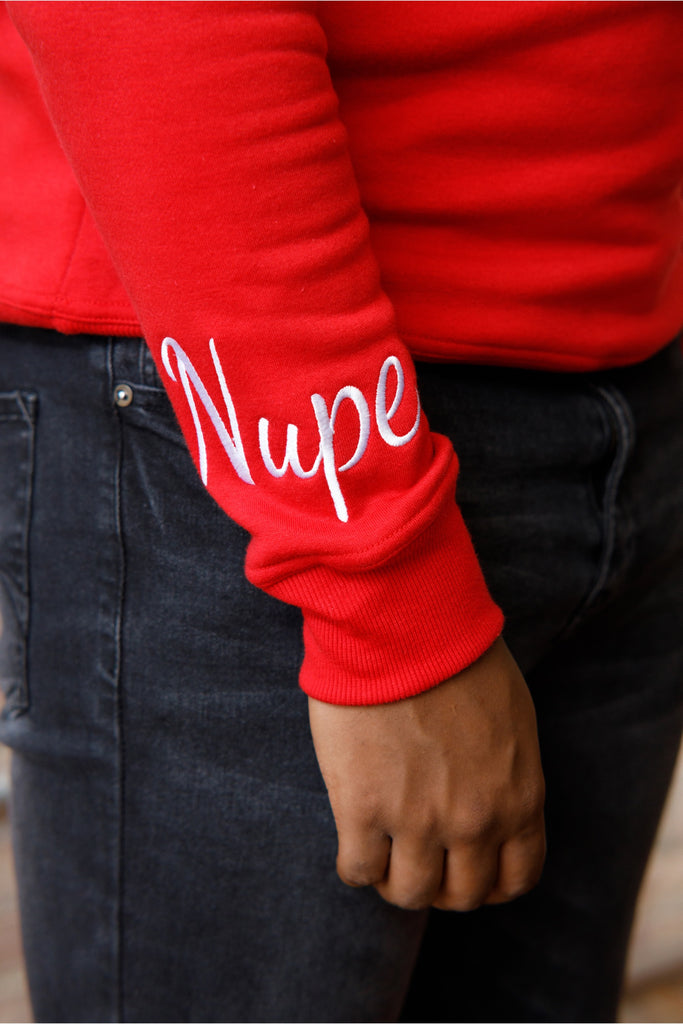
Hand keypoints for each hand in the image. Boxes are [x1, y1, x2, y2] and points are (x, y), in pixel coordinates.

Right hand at [308, 637, 544, 910]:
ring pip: (410, 894)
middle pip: (463, 895)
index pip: (517, 878)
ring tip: (384, 849)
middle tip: (421, 858)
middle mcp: (474, 821)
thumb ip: (509, 773)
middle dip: (442, 884)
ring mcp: (418, 820)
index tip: (467, 867)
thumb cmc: (458, 654)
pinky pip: (358, 870)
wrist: (403, 624)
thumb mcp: (513, 718)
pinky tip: (355, 837)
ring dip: (397, 880)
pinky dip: (357, 865)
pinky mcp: (363, 808)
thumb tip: (494, 800)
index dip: (491, 882)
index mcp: (519, 797)